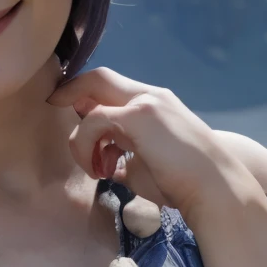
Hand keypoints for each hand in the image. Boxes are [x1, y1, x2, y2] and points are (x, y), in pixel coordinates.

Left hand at [48, 68, 264, 226]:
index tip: (71, 115)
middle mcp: (149, 96)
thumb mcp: (143, 165)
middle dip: (69, 90)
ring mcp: (145, 103)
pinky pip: (93, 122)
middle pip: (98, 77)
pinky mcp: (139, 116)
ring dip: (81, 139)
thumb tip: (100, 160)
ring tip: (96, 169)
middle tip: (52, 103)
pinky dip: (87, 147)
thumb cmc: (182, 183)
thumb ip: (120, 154)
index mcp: (153, 103)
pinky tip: (102, 170)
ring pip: (90, 102)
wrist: (214, 189)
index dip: (84, 95)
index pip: (110, 86)